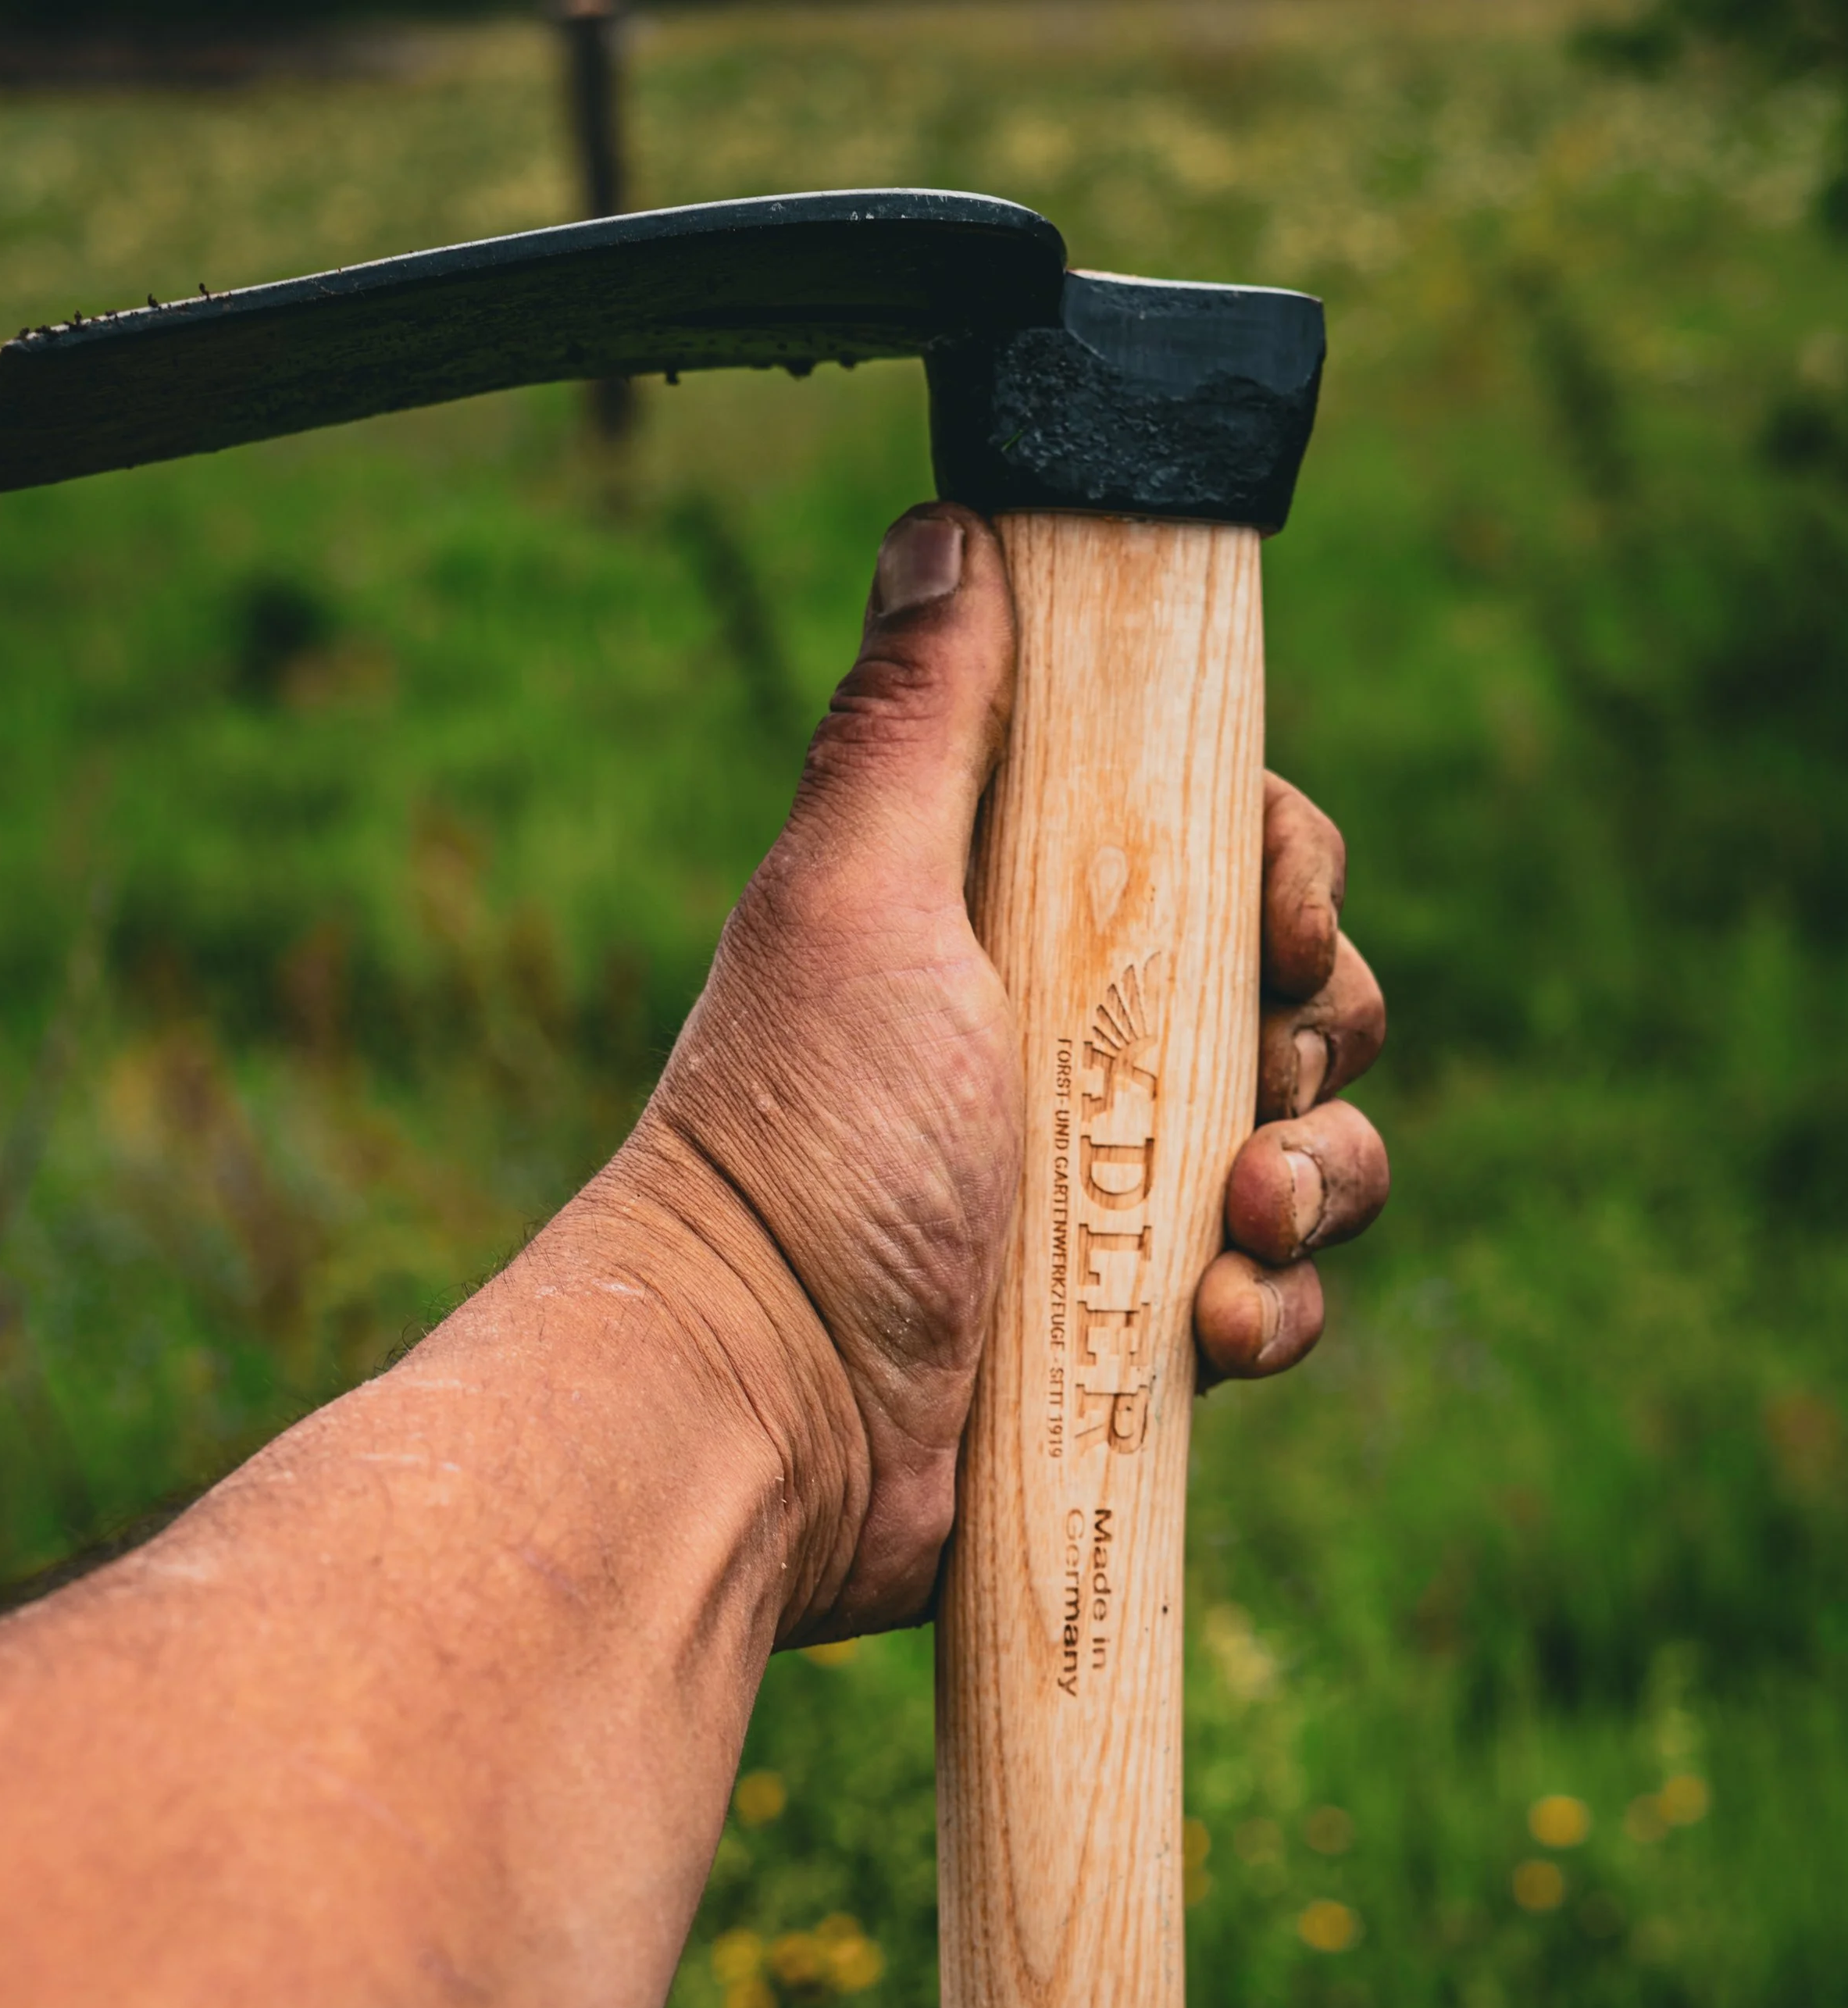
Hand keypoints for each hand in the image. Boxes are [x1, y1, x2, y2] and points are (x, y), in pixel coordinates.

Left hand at [600, 505, 1386, 1642]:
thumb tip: (947, 526)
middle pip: (1295, 996)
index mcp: (1018, 930)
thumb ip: (913, 721)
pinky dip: (1273, 1305)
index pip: (1217, 853)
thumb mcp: (856, 896)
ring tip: (1239, 1215)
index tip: (1277, 910)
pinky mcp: (1127, 1331)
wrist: (765, 1401)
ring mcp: (1104, 1197)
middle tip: (1265, 1067)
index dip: (1282, 866)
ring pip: (1312, 1149)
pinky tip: (1210, 1324)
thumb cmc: (805, 1139)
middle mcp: (1070, 1053)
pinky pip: (1276, 1297)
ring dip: (1319, 1177)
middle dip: (1321, 1025)